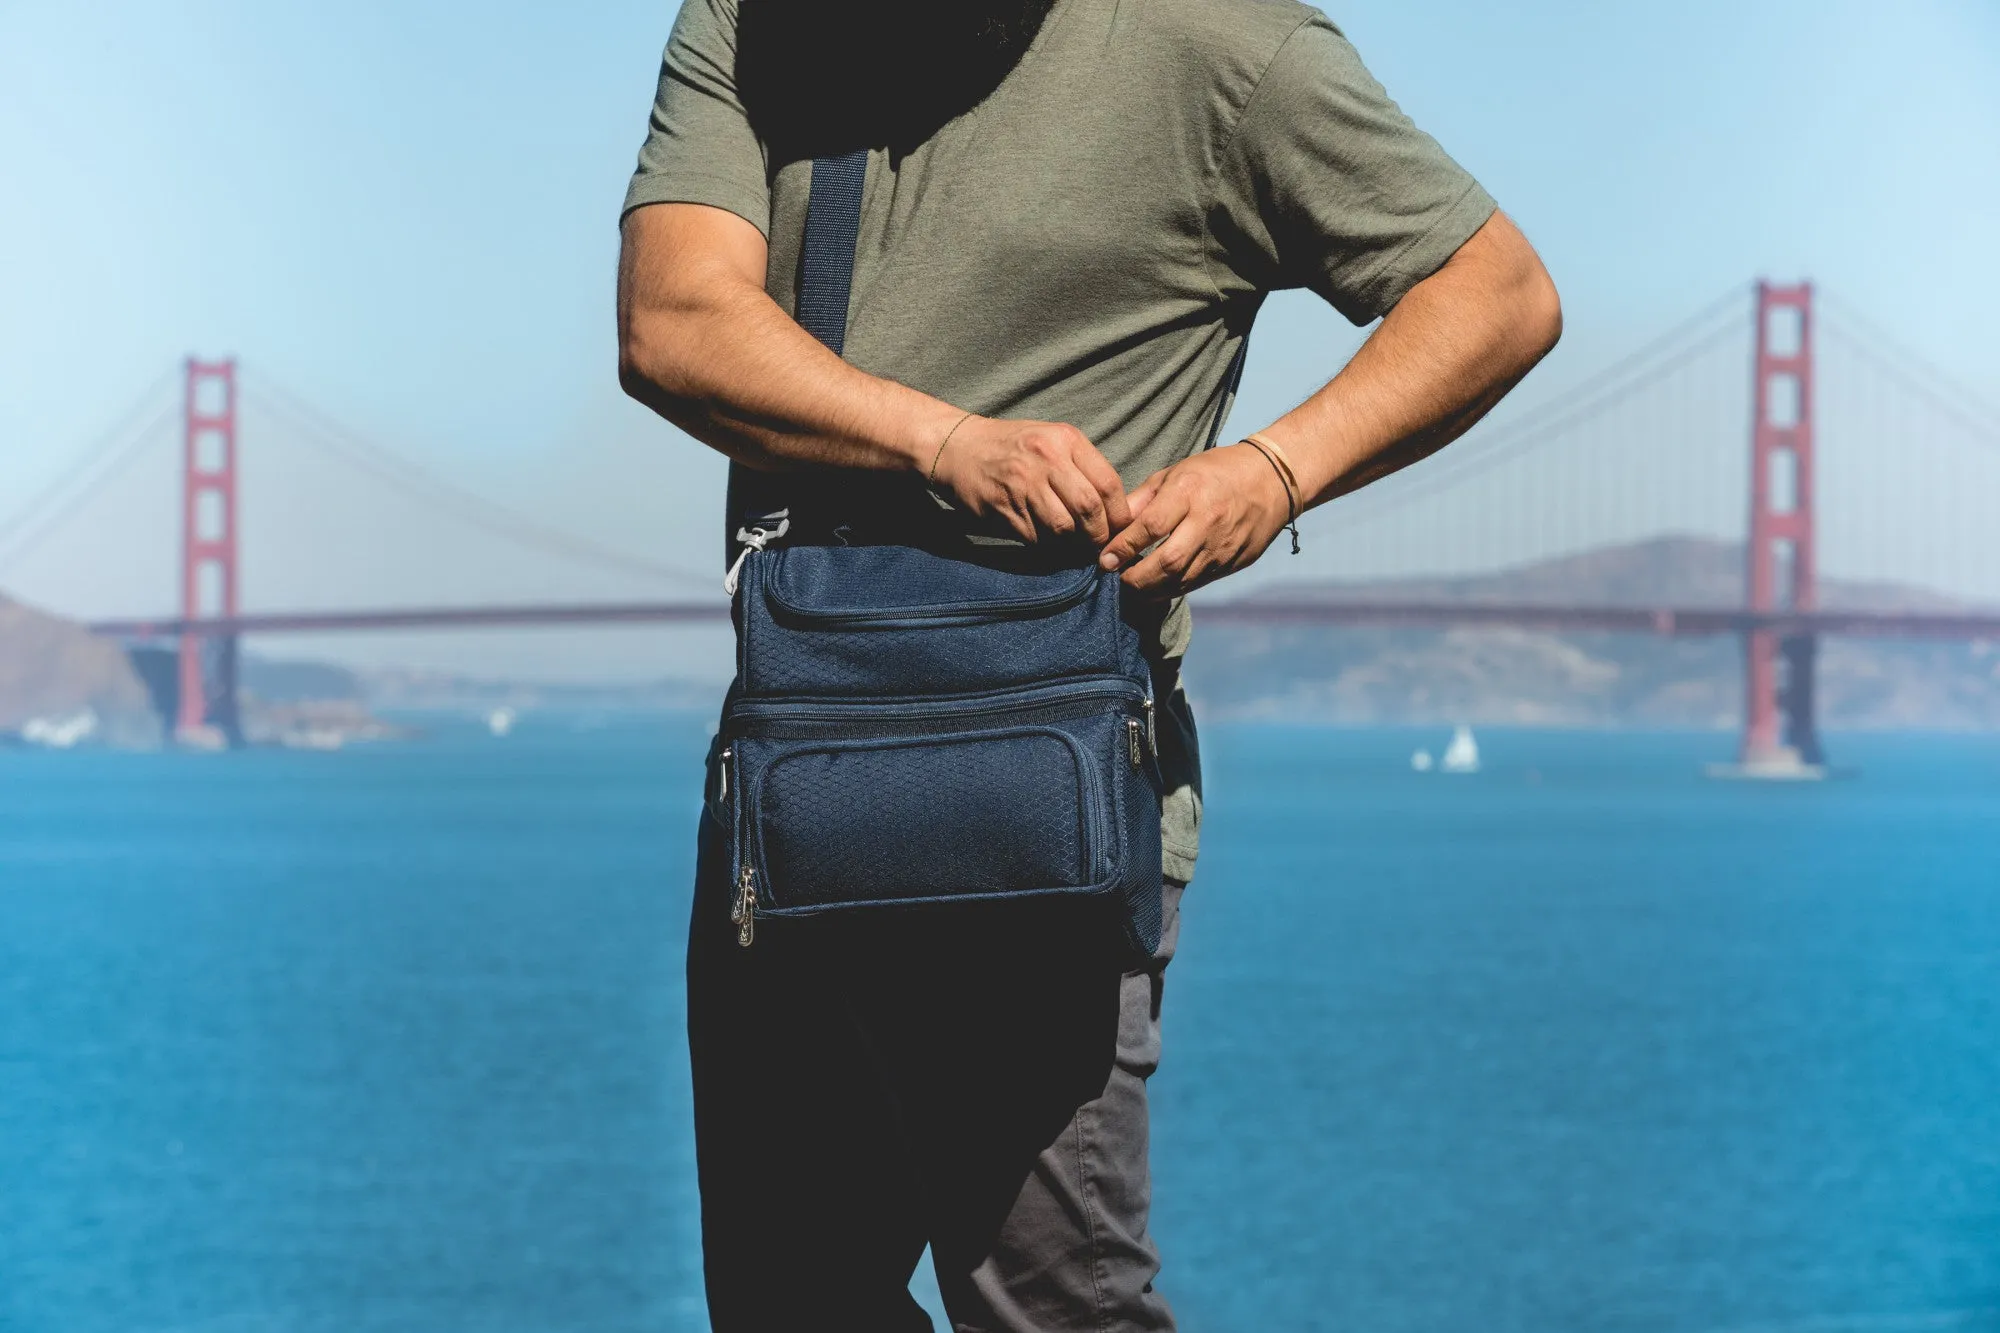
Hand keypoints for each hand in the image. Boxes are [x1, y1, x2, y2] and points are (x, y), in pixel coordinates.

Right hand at [928, 418, 1132, 545]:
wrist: (958, 447)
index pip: (1108, 484)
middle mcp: (1046, 459)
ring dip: (1072, 544)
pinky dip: (1046, 544)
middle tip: (1099, 545)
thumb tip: (1117, 510)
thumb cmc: (1012, 446)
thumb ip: (1082, 468)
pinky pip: (1036, 537)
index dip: (1120, 515)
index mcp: (1065, 440)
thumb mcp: (1051, 440)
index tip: (1120, 529)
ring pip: (1063, 528)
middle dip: (1099, 535)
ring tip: (1073, 544)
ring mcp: (1022, 484)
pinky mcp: (1003, 508)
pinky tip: (1044, 538)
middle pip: (1089, 509)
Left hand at [1097, 443, 1292, 595]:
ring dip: (1152, 589)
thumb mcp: (1175, 473)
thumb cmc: (1215, 472)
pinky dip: (1173, 589)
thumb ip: (1142, 500)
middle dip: (1136, 578)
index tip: (1105, 559)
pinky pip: (1198, 583)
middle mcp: (1208, 521)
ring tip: (1133, 587)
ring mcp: (1223, 545)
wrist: (1272, 481)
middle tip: (1117, 579)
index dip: (1124, 547)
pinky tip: (1157, 588)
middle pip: (1167, 562)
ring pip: (1182, 579)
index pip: (1150, 527)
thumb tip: (1112, 525)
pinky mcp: (1233, 562)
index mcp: (1190, 492)